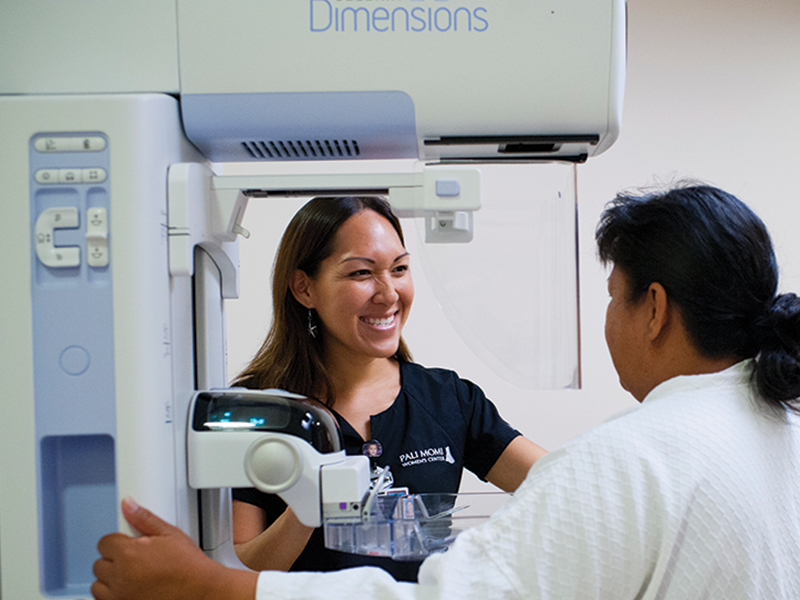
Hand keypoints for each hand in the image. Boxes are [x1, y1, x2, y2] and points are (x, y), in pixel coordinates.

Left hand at [92, 497, 257, 599]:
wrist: (200, 590)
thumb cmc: (188, 565)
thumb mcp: (170, 533)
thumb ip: (144, 518)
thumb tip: (128, 504)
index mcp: (128, 554)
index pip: (105, 542)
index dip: (118, 540)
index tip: (130, 543)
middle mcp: (120, 577)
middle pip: (99, 563)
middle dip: (114, 559)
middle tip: (135, 558)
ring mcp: (120, 596)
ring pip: (98, 585)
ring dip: (110, 579)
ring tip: (131, 574)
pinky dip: (113, 594)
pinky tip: (130, 587)